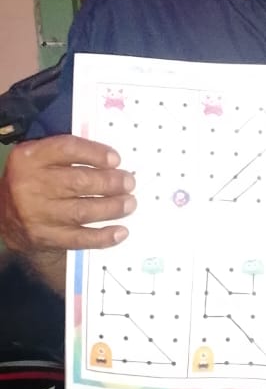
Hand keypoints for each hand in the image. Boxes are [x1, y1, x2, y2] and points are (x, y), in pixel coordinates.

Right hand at [0, 135, 136, 252]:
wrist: (5, 218)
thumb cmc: (32, 182)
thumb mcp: (38, 160)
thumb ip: (66, 155)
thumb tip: (110, 160)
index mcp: (29, 157)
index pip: (67, 149)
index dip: (95, 153)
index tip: (116, 159)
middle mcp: (30, 185)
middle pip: (78, 182)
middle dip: (110, 182)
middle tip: (129, 182)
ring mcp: (37, 214)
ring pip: (82, 211)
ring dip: (112, 207)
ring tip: (129, 203)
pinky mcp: (45, 238)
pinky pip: (79, 239)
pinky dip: (103, 236)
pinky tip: (120, 231)